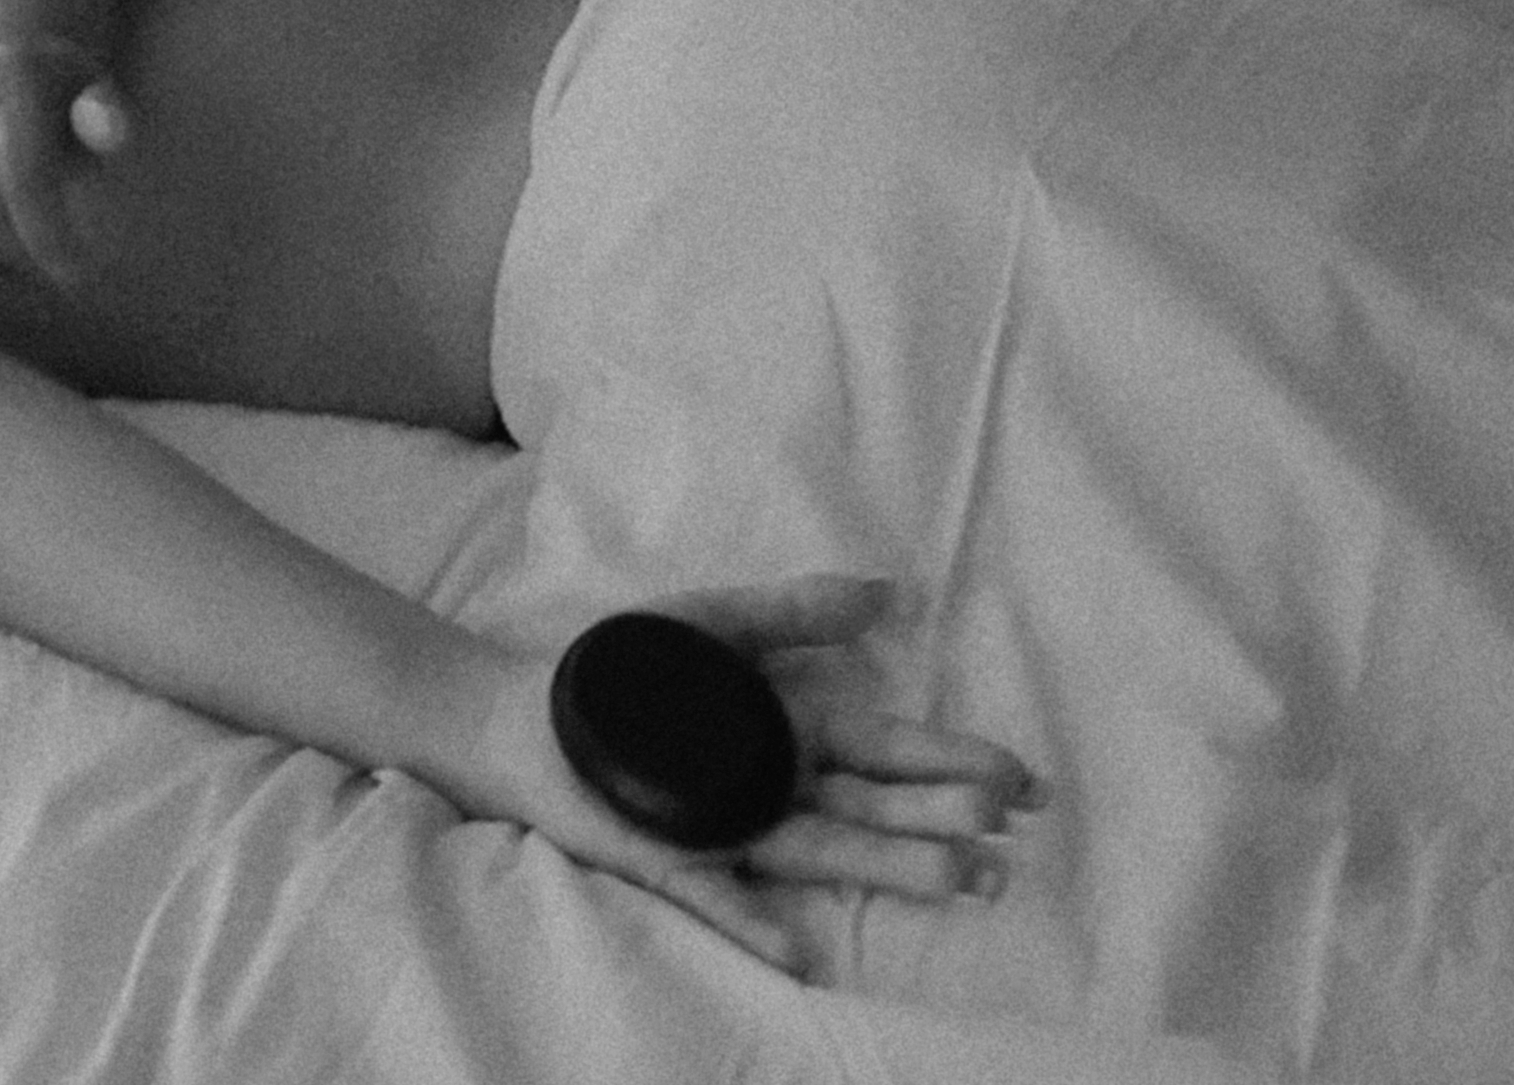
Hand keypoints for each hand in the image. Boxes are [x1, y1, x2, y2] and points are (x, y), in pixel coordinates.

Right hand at [0, 36, 130, 297]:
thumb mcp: (92, 90)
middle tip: (45, 284)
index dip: (49, 236)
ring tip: (15, 287)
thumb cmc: (58, 92)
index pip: (24, 173)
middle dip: (16, 259)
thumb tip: (110, 133)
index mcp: (11, 72)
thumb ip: (107, 117)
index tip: (75, 276)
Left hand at [458, 576, 1043, 974]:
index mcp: (790, 727)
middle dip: (941, 823)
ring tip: (959, 880)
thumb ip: (798, 608)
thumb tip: (889, 591)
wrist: (520, 712)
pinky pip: (720, 895)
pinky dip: (755, 922)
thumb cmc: (622, 666)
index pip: (889, 748)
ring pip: (824, 850)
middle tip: (1010, 841)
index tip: (1022, 782)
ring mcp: (728, 828)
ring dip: (889, 868)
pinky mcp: (671, 858)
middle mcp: (773, 785)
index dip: (953, 762)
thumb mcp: (720, 618)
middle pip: (873, 806)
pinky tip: (799, 952)